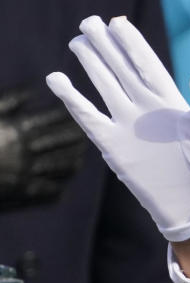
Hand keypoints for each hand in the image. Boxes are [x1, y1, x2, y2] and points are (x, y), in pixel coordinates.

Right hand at [0, 87, 86, 209]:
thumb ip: (8, 101)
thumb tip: (31, 91)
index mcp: (18, 129)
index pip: (53, 120)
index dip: (67, 116)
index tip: (77, 113)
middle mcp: (28, 150)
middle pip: (62, 142)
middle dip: (77, 137)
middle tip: (88, 134)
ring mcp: (26, 172)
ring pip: (60, 166)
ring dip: (73, 160)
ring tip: (81, 157)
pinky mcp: (20, 192)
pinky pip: (46, 191)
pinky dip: (57, 188)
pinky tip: (62, 187)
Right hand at [46, 15, 189, 241]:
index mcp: (170, 100)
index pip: (147, 64)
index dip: (132, 44)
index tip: (118, 21)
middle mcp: (146, 107)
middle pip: (121, 69)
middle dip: (106, 46)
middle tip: (88, 22)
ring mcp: (127, 125)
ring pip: (104, 86)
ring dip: (91, 65)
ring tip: (77, 42)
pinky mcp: (113, 145)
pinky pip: (89, 118)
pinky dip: (73, 100)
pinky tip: (57, 80)